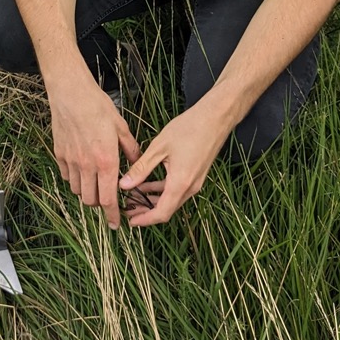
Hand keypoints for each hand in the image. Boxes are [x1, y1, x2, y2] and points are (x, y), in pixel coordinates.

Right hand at [46, 72, 141, 228]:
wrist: (71, 93)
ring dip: (87, 192)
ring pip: (77, 191)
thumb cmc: (98, 107)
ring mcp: (71, 161)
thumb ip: (130, 150)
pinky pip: (67, 176)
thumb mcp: (121, 127)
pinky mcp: (59, 154)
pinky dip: (75, 179)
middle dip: (100, 204)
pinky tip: (82, 169)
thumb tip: (137, 163)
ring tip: (95, 183)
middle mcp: (87, 166)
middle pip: (91, 200)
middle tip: (108, 198)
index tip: (117, 224)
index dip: (113, 215)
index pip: (108, 199)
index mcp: (106, 161)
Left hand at [118, 101, 227, 225]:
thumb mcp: (159, 147)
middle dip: (146, 212)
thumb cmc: (188, 129)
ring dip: (152, 201)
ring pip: (171, 200)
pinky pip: (177, 190)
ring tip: (133, 197)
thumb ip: (141, 168)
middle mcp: (190, 187)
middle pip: (166, 209)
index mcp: (181, 183)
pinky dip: (161, 190)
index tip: (130, 221)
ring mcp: (195, 182)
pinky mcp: (196, 175)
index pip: (162, 213)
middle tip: (128, 210)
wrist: (215, 118)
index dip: (145, 220)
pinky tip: (146, 184)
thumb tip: (124, 185)